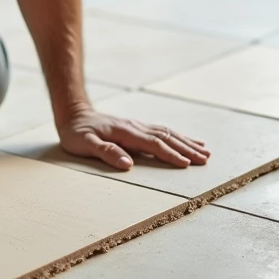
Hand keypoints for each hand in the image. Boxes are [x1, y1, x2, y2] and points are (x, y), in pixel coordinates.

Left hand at [57, 107, 210, 170]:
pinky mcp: (137, 127)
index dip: (170, 155)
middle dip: (187, 149)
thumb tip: (128, 164)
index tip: (186, 164)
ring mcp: (137, 126)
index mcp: (125, 133)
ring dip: (186, 142)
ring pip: (167, 133)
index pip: (153, 144)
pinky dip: (177, 136)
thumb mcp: (84, 144)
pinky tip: (186, 140)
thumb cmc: (76, 133)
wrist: (73, 114)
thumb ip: (106, 152)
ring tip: (205, 151)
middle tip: (206, 159)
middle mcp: (135, 127)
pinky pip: (162, 131)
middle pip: (166, 137)